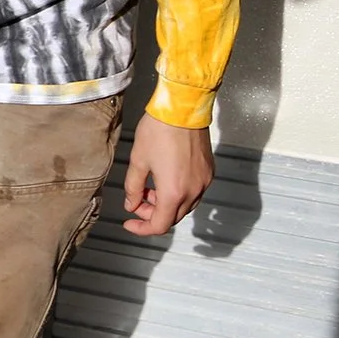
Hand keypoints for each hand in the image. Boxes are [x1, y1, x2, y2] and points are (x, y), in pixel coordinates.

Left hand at [121, 113, 213, 235]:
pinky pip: (194, 192)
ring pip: (185, 206)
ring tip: (149, 188)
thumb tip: (131, 204)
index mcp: (174, 192)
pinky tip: (165, 180)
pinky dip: (179, 194)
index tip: (129, 224)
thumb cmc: (158, 131)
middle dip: (153, 214)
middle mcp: (193, 191)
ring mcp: (204, 181)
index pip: (159, 224)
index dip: (142, 228)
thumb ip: (133, 187)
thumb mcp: (138, 160)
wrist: (182, 109)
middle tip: (137, 202)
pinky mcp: (208, 171)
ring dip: (166, 204)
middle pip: (173, 217)